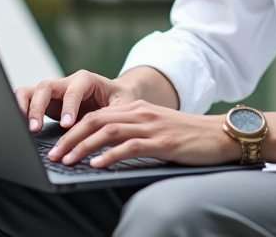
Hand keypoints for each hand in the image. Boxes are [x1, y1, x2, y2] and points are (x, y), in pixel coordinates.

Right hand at [15, 70, 139, 132]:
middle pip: (45, 87)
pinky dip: (21, 111)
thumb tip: (102, 133)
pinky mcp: (46, 103)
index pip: (73, 90)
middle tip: (35, 129)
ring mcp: (54, 92)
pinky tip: (21, 126)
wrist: (117, 95)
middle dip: (38, 107)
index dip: (69, 107)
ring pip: (31, 91)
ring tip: (24, 127)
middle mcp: (66, 83)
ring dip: (24, 107)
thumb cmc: (121, 100)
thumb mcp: (122, 107)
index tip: (68, 125)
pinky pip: (27, 102)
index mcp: (86, 80)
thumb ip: (112, 116)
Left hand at [46, 99, 237, 167]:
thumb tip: (105, 152)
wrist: (222, 135)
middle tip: (53, 155)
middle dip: (70, 139)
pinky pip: (129, 147)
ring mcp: (151, 126)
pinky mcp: (162, 142)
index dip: (73, 130)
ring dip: (83, 147)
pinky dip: (109, 156)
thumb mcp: (158, 130)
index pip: (96, 116)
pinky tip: (96, 165)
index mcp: (137, 109)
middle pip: (95, 121)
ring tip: (66, 161)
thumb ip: (134, 135)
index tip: (57, 146)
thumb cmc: (190, 138)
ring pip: (107, 132)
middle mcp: (141, 113)